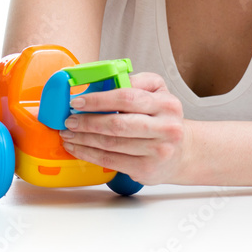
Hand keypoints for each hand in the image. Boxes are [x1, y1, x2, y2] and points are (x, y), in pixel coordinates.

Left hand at [59, 72, 187, 185]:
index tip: (78, 102)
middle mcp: (166, 128)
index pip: (127, 98)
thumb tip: (99, 82)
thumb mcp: (157, 92)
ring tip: (68, 134)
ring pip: (111, 144)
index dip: (98, 100)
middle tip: (69, 120)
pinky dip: (89, 154)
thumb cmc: (162, 119)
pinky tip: (78, 148)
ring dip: (84, 139)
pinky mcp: (147, 169)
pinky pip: (111, 160)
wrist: (182, 152)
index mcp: (166, 104)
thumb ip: (133, 82)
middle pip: (117, 124)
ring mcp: (158, 151)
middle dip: (87, 122)